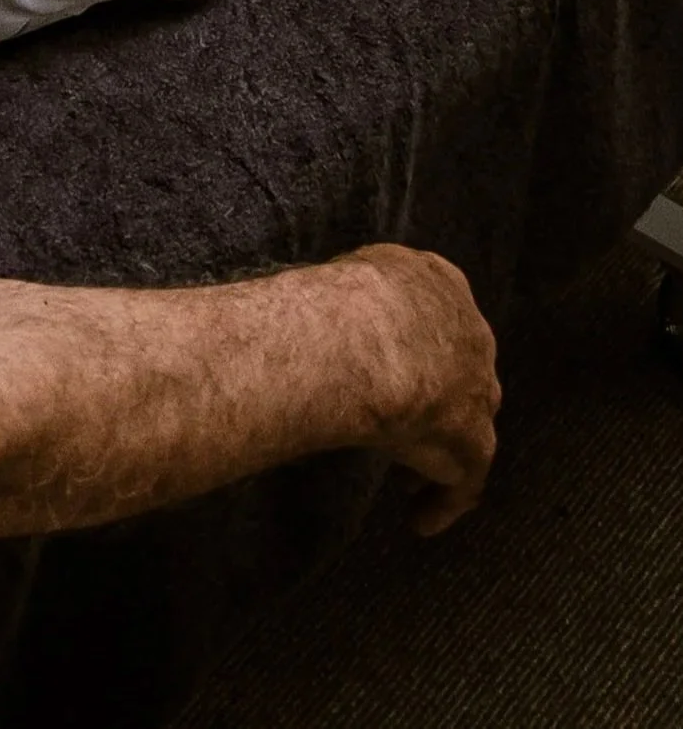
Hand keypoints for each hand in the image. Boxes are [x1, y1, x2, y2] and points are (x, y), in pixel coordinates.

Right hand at [337, 245, 500, 534]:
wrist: (364, 339)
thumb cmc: (340, 302)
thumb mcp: (345, 278)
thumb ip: (355, 298)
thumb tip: (320, 319)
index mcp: (439, 283)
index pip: (439, 315)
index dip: (421, 347)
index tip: (400, 370)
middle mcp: (471, 334)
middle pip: (464, 373)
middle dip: (440, 398)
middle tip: (408, 422)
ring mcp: (479, 390)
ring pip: (468, 427)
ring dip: (440, 451)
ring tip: (409, 479)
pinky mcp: (473, 442)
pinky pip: (462, 481)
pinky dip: (440, 502)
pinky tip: (419, 520)